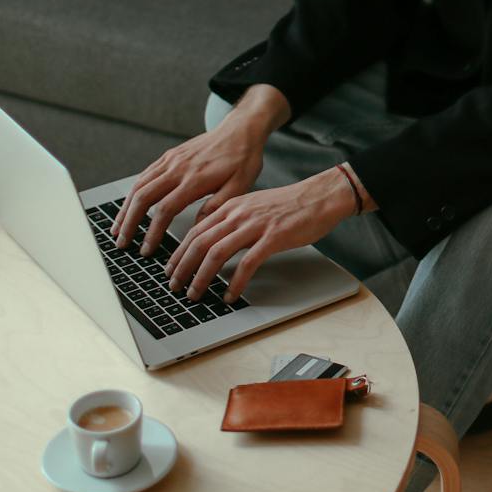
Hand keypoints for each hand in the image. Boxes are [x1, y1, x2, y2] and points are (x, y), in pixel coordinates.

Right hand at [111, 110, 268, 254]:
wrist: (240, 130)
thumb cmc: (242, 159)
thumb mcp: (239, 187)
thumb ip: (217, 207)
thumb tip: (197, 228)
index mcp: (195, 179)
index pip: (165, 209)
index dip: (152, 232)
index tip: (147, 249)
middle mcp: (177, 168)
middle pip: (143, 197)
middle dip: (129, 222)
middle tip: (123, 243)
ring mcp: (170, 160)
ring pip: (139, 185)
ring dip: (125, 208)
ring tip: (118, 228)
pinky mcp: (169, 156)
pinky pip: (145, 175)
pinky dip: (133, 192)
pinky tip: (129, 205)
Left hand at [164, 169, 358, 300]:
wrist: (320, 196)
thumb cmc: (290, 204)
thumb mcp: (253, 207)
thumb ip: (233, 221)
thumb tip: (215, 241)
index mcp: (231, 206)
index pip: (195, 231)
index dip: (179, 252)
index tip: (171, 269)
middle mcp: (238, 214)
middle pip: (199, 242)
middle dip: (182, 267)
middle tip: (175, 286)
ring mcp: (254, 225)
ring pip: (216, 253)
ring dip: (201, 277)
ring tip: (196, 293)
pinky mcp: (272, 238)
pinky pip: (247, 263)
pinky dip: (235, 282)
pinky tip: (230, 294)